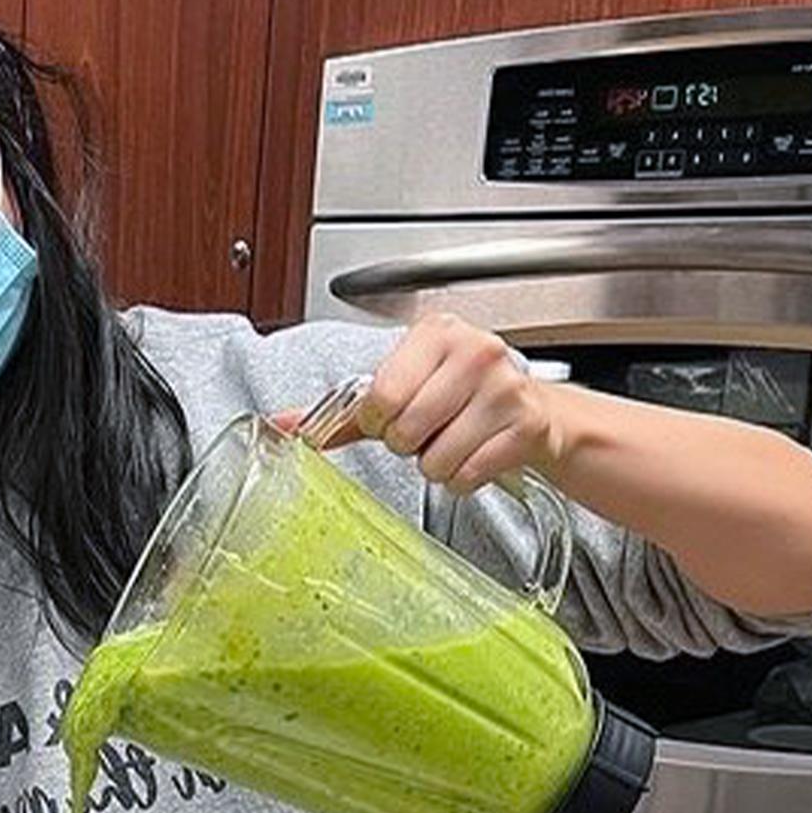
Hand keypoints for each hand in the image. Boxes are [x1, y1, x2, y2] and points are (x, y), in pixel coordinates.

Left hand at [283, 314, 565, 494]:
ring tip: (453, 439)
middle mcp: (474, 351)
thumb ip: (341, 410)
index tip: (390, 416)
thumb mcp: (402, 389)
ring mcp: (505, 388)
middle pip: (405, 431)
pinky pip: (467, 476)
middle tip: (427, 430)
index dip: (377, 421)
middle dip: (407, 444)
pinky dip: (464, 478)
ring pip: (435, 460)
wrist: (531, 411)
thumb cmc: (459, 396)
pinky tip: (476, 453)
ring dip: (436, 464)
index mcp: (435, 334)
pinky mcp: (526, 426)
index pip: (379, 396)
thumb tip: (280, 426)